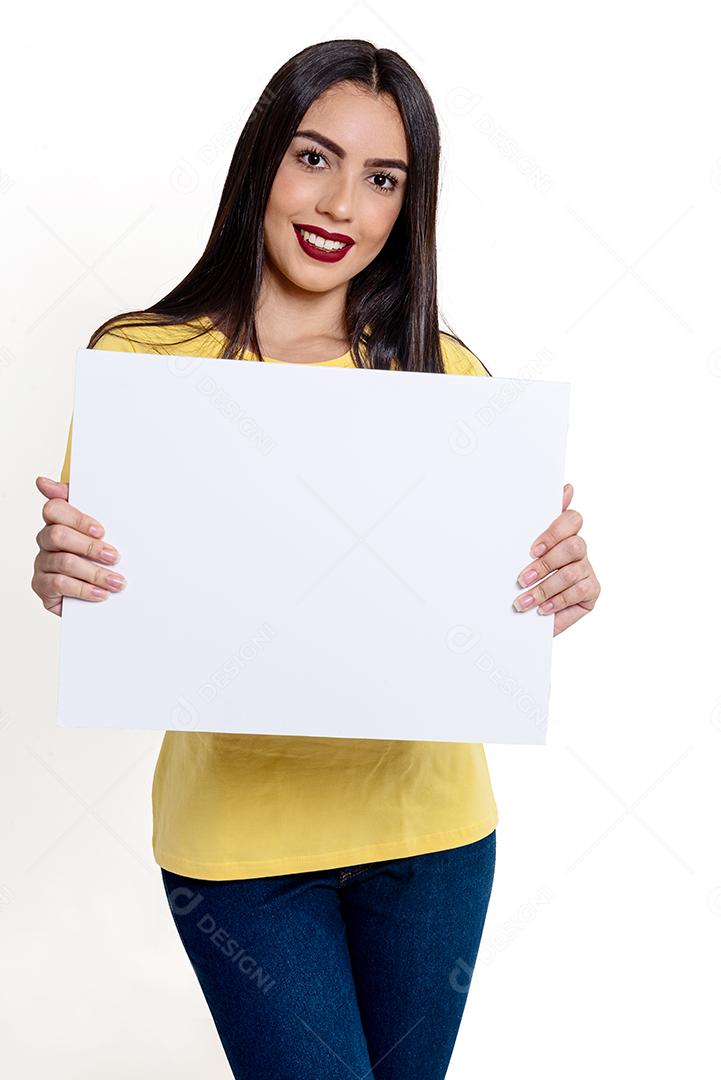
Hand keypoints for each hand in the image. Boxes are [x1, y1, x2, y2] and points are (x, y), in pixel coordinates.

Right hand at [31, 476, 126, 616]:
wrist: (101, 596)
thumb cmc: (100, 556)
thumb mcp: (103, 531)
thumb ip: (90, 505)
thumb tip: (49, 481)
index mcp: (58, 522)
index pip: (54, 508)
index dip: (77, 519)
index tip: (101, 530)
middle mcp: (46, 540)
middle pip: (58, 535)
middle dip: (90, 546)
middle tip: (114, 557)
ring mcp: (42, 563)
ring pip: (64, 562)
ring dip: (95, 572)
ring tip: (117, 582)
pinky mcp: (41, 586)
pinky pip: (59, 584)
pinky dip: (84, 589)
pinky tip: (101, 594)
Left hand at [513, 483, 599, 636]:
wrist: (525, 612)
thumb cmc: (526, 576)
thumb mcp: (521, 552)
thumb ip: (536, 520)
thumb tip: (565, 488)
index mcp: (563, 533)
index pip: (572, 519)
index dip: (554, 533)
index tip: (533, 549)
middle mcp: (578, 549)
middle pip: (574, 546)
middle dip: (546, 564)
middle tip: (523, 578)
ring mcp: (587, 569)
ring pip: (572, 572)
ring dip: (544, 588)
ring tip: (524, 600)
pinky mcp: (592, 590)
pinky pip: (578, 592)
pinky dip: (557, 600)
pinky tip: (542, 608)